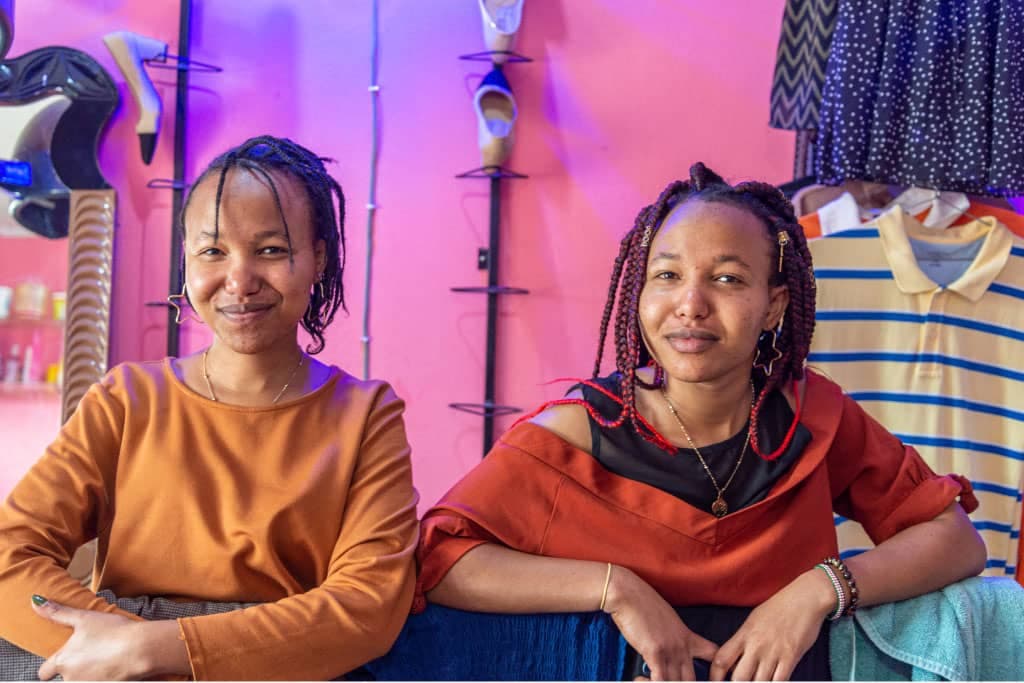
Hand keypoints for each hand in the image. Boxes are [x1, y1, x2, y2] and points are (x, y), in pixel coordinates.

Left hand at [31, 596, 155, 680]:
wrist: (141, 648)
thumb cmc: (113, 631)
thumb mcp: (84, 618)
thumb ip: (58, 613)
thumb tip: (35, 601)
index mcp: (63, 661)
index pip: (44, 672)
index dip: (52, 665)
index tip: (65, 657)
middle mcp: (71, 678)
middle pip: (65, 678)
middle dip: (75, 669)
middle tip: (92, 654)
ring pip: (82, 682)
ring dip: (90, 674)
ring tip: (106, 659)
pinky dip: (104, 678)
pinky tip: (115, 667)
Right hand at [604, 566, 717, 680]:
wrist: (629, 594)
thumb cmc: (642, 603)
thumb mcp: (666, 619)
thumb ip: (672, 636)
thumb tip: (669, 646)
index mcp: (687, 636)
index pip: (713, 654)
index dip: (713, 669)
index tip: (706, 675)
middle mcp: (682, 645)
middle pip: (692, 679)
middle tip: (667, 679)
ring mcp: (670, 650)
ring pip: (675, 682)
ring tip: (647, 679)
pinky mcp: (655, 652)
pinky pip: (659, 680)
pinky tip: (639, 678)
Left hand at [709, 569, 833, 680]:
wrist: (804, 598)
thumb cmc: (779, 607)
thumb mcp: (753, 620)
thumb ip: (744, 640)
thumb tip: (735, 658)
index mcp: (744, 634)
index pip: (721, 660)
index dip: (715, 675)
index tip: (716, 682)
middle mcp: (756, 645)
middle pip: (739, 677)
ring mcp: (773, 652)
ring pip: (760, 682)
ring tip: (758, 682)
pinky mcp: (791, 657)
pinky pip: (780, 680)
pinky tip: (774, 682)